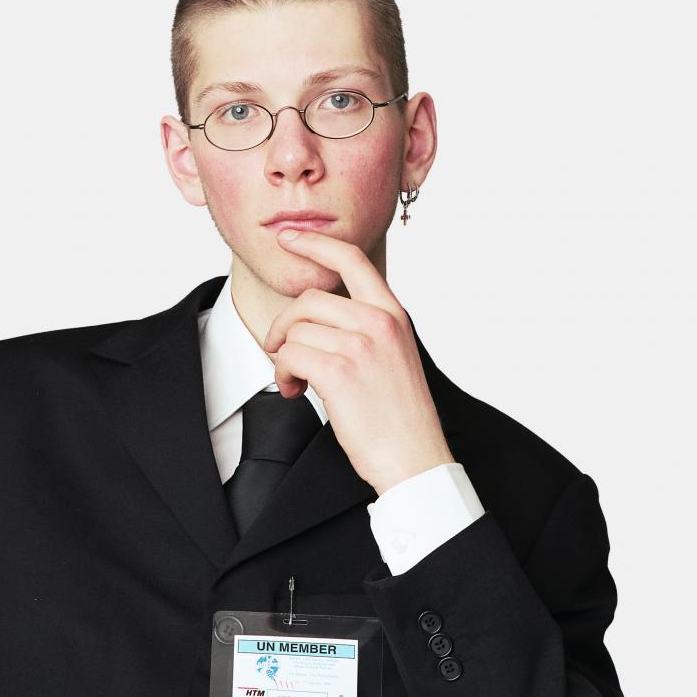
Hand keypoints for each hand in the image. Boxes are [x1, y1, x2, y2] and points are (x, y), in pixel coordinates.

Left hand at [262, 228, 453, 495]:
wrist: (415, 458)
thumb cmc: (399, 415)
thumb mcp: (391, 355)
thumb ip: (363, 328)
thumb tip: (314, 318)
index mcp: (393, 314)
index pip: (351, 259)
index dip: (315, 243)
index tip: (290, 238)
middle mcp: (379, 322)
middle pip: (308, 300)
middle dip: (284, 326)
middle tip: (281, 351)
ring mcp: (361, 345)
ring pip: (296, 331)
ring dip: (284, 359)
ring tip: (297, 382)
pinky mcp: (340, 371)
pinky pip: (290, 356)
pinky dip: (283, 375)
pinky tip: (295, 391)